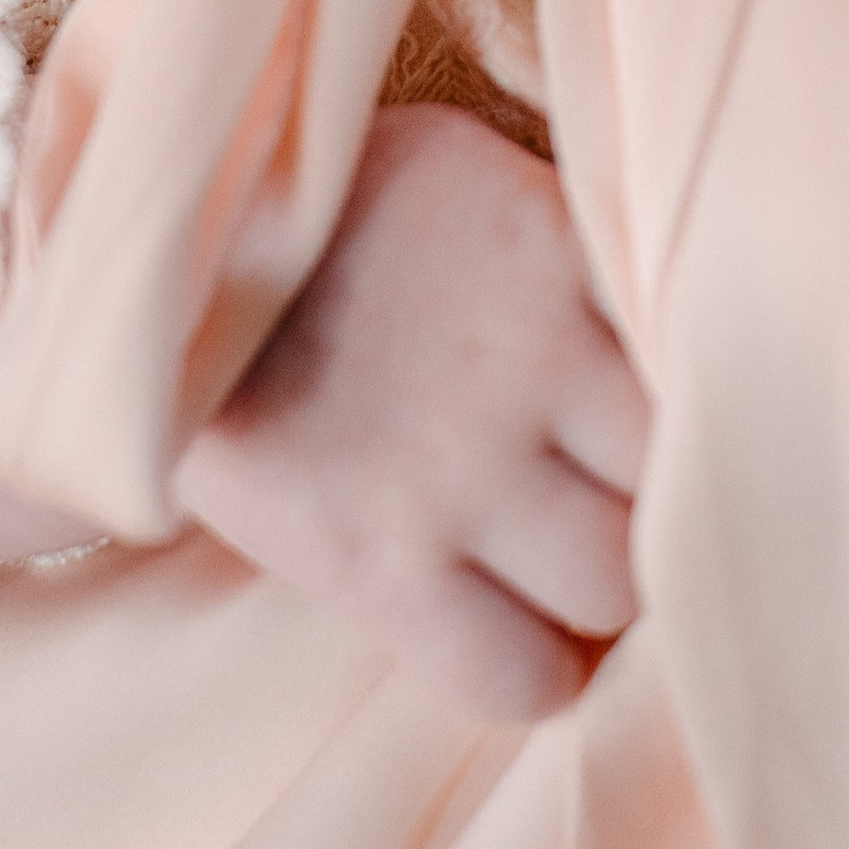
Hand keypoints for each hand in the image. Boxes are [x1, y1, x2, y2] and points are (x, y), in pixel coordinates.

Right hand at [172, 103, 649, 722]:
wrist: (145, 274)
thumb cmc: (316, 211)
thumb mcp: (455, 170)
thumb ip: (561, 233)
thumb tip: (665, 290)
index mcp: (550, 246)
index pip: (703, 350)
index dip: (700, 401)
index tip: (674, 422)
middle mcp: (525, 361)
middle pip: (680, 475)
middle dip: (668, 498)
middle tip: (631, 503)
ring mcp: (454, 472)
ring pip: (620, 585)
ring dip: (612, 595)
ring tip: (581, 581)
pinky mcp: (377, 565)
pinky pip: (516, 677)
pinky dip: (541, 679)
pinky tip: (530, 646)